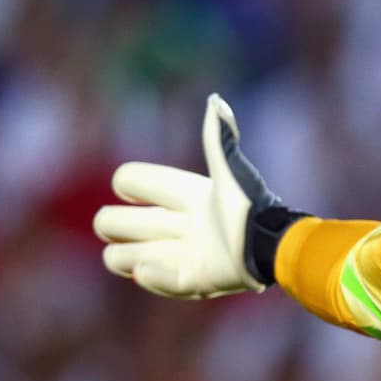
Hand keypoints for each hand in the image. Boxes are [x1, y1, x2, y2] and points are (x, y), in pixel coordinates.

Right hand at [93, 93, 292, 297]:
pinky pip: (157, 281)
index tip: (132, 190)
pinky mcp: (193, 280)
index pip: (131, 180)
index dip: (126, 183)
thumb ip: (218, 138)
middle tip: (126, 230)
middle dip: (110, 224)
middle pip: (115, 223)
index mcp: (184, 195)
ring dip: (123, 257)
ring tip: (140, 257)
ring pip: (122, 258)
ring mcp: (183, 254)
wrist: (270, 247)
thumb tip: (215, 100)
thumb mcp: (231, 171)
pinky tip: (150, 267)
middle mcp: (179, 225)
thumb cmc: (250, 206)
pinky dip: (150, 275)